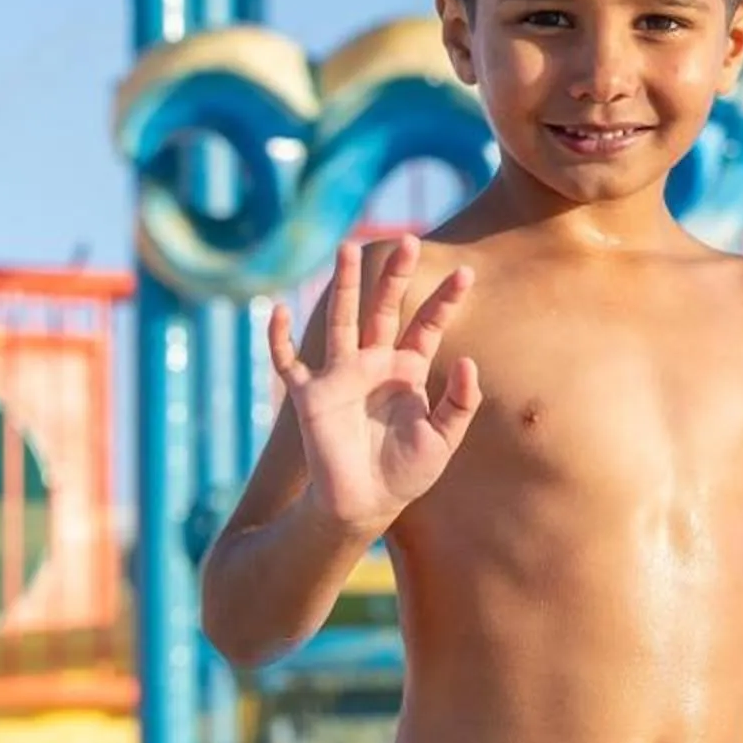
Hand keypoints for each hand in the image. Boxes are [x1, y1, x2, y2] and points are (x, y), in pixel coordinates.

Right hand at [267, 235, 480, 535]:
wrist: (364, 503)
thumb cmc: (406, 473)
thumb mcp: (444, 439)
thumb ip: (460, 402)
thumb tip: (466, 360)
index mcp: (407, 371)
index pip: (427, 325)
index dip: (445, 300)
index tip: (466, 273)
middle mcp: (373, 364)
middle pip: (384, 309)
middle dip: (394, 276)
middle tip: (406, 238)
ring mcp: (340, 376)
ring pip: (341, 320)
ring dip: (343, 285)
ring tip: (346, 248)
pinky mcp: (310, 396)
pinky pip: (289, 362)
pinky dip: (279, 339)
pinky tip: (276, 310)